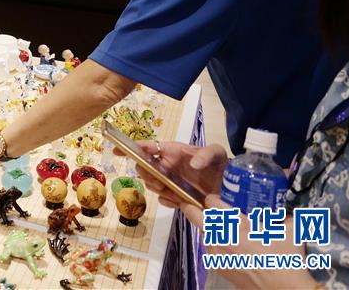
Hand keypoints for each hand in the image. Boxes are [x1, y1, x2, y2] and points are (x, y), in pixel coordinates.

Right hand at [113, 141, 227, 208]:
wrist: (230, 185)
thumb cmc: (219, 164)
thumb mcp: (217, 153)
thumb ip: (206, 154)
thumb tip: (193, 164)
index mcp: (172, 151)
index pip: (147, 147)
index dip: (131, 147)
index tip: (118, 150)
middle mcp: (167, 166)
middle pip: (144, 168)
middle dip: (146, 174)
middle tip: (160, 181)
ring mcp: (170, 182)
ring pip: (151, 185)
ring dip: (157, 188)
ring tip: (171, 191)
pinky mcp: (176, 197)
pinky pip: (164, 200)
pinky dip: (167, 201)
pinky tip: (178, 201)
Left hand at [182, 195, 316, 289]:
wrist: (283, 289)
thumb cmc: (285, 259)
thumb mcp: (290, 232)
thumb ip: (286, 218)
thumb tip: (290, 214)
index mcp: (234, 223)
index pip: (211, 202)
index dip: (212, 199)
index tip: (216, 199)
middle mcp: (220, 237)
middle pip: (195, 216)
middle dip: (193, 209)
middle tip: (196, 206)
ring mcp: (217, 254)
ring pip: (204, 234)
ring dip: (210, 231)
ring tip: (226, 233)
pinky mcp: (218, 268)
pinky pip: (211, 251)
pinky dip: (217, 247)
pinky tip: (232, 250)